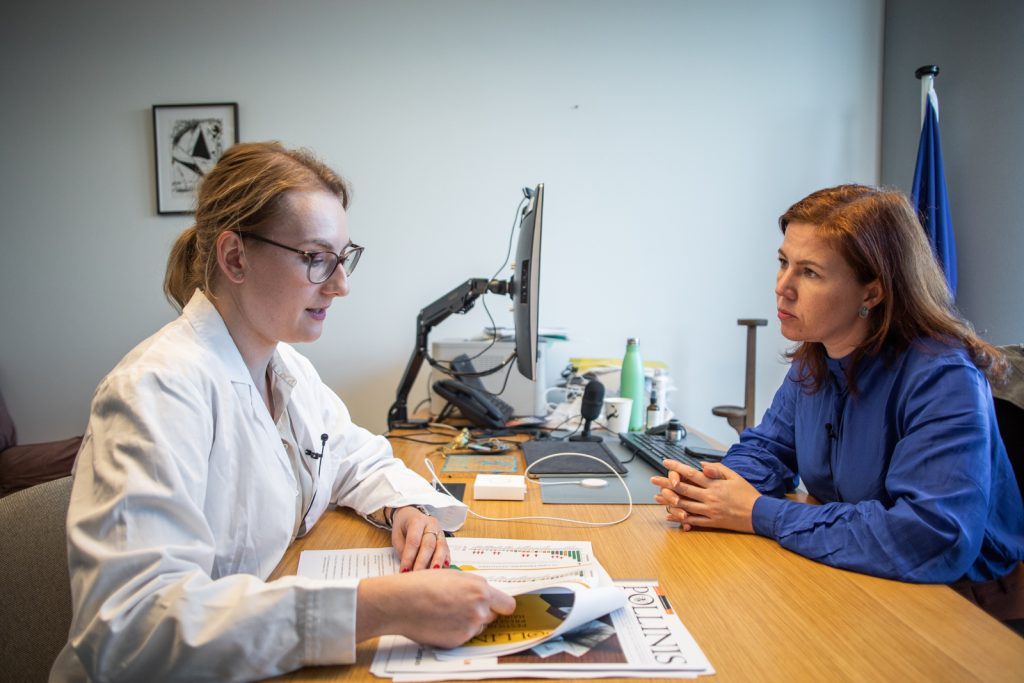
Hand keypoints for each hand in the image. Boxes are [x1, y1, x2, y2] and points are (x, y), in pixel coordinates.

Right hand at [357, 570, 516, 647]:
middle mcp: (479, 610)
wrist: (402, 601)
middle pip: (493, 616)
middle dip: (482, 612)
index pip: (508, 605)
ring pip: (478, 627)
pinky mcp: (457, 641)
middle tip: (462, 606)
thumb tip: (485, 596)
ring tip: (447, 612)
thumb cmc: (424, 583)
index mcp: (481, 590)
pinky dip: (456, 631)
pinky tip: (441, 622)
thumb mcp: (455, 575)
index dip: (501, 605)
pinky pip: (464, 637)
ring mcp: (469, 628)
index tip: (497, 606)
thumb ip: (475, 586)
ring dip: (469, 622)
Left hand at [391, 506, 447, 570]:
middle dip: (423, 561)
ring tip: (432, 574)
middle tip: (417, 574)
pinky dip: (445, 560)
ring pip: (441, 547)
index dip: (409, 556)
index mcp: (417, 521)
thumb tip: (408, 567)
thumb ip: (402, 549)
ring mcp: (440, 531)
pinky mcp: (444, 538)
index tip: (404, 570)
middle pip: (428, 544)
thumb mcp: (397, 535)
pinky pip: (447, 549)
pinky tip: (443, 568)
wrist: (412, 514)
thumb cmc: (403, 526)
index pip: (413, 540)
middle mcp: (431, 524)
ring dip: (437, 562)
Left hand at [651, 460, 759, 532]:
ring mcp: (710, 510)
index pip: (691, 474)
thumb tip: (701, 465)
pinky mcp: (712, 522)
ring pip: (685, 505)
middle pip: (683, 489)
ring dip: (669, 500)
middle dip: (666, 483)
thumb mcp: (734, 476)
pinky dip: (680, 518)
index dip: (677, 467)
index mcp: (715, 484)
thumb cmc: (747, 494)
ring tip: (657, 497)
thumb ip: (717, 469)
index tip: (666, 462)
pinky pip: (693, 520)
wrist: (759, 514)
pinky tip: (670, 515)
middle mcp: (710, 497)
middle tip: (653, 479)